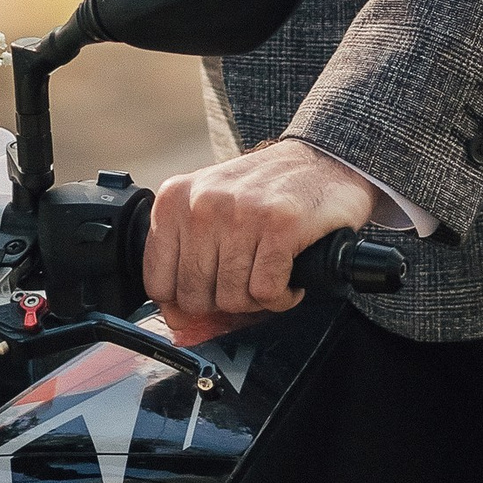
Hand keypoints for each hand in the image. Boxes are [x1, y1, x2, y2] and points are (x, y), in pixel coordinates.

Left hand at [141, 137, 374, 340]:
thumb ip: (188, 262)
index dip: (187, 300)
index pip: (158, 284)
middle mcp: (203, 203)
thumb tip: (177, 322)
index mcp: (175, 200)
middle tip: (248, 277)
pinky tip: (290, 274)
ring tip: (270, 271)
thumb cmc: (265, 193)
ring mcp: (241, 213)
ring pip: (232, 299)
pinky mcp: (280, 225)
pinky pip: (267, 293)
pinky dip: (283, 296)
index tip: (212, 289)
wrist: (324, 160)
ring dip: (258, 299)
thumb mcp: (212, 214)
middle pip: (196, 297)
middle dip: (226, 300)